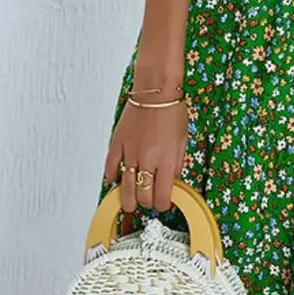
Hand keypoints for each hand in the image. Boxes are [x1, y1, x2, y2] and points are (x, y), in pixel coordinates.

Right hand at [103, 96, 187, 215]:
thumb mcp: (183, 140)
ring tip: (130, 204)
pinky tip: (115, 180)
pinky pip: (110, 167)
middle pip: (143, 195)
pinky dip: (112, 177)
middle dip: (147, 203)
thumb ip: (177, 164)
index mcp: (167, 159)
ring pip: (125, 187)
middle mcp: (148, 159)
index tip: (163, 203)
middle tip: (149, 201)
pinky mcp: (117, 143)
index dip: (163, 205)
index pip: (162, 196)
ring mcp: (130, 152)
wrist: (156, 89)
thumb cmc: (172, 110)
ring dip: (128, 200)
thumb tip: (171, 182)